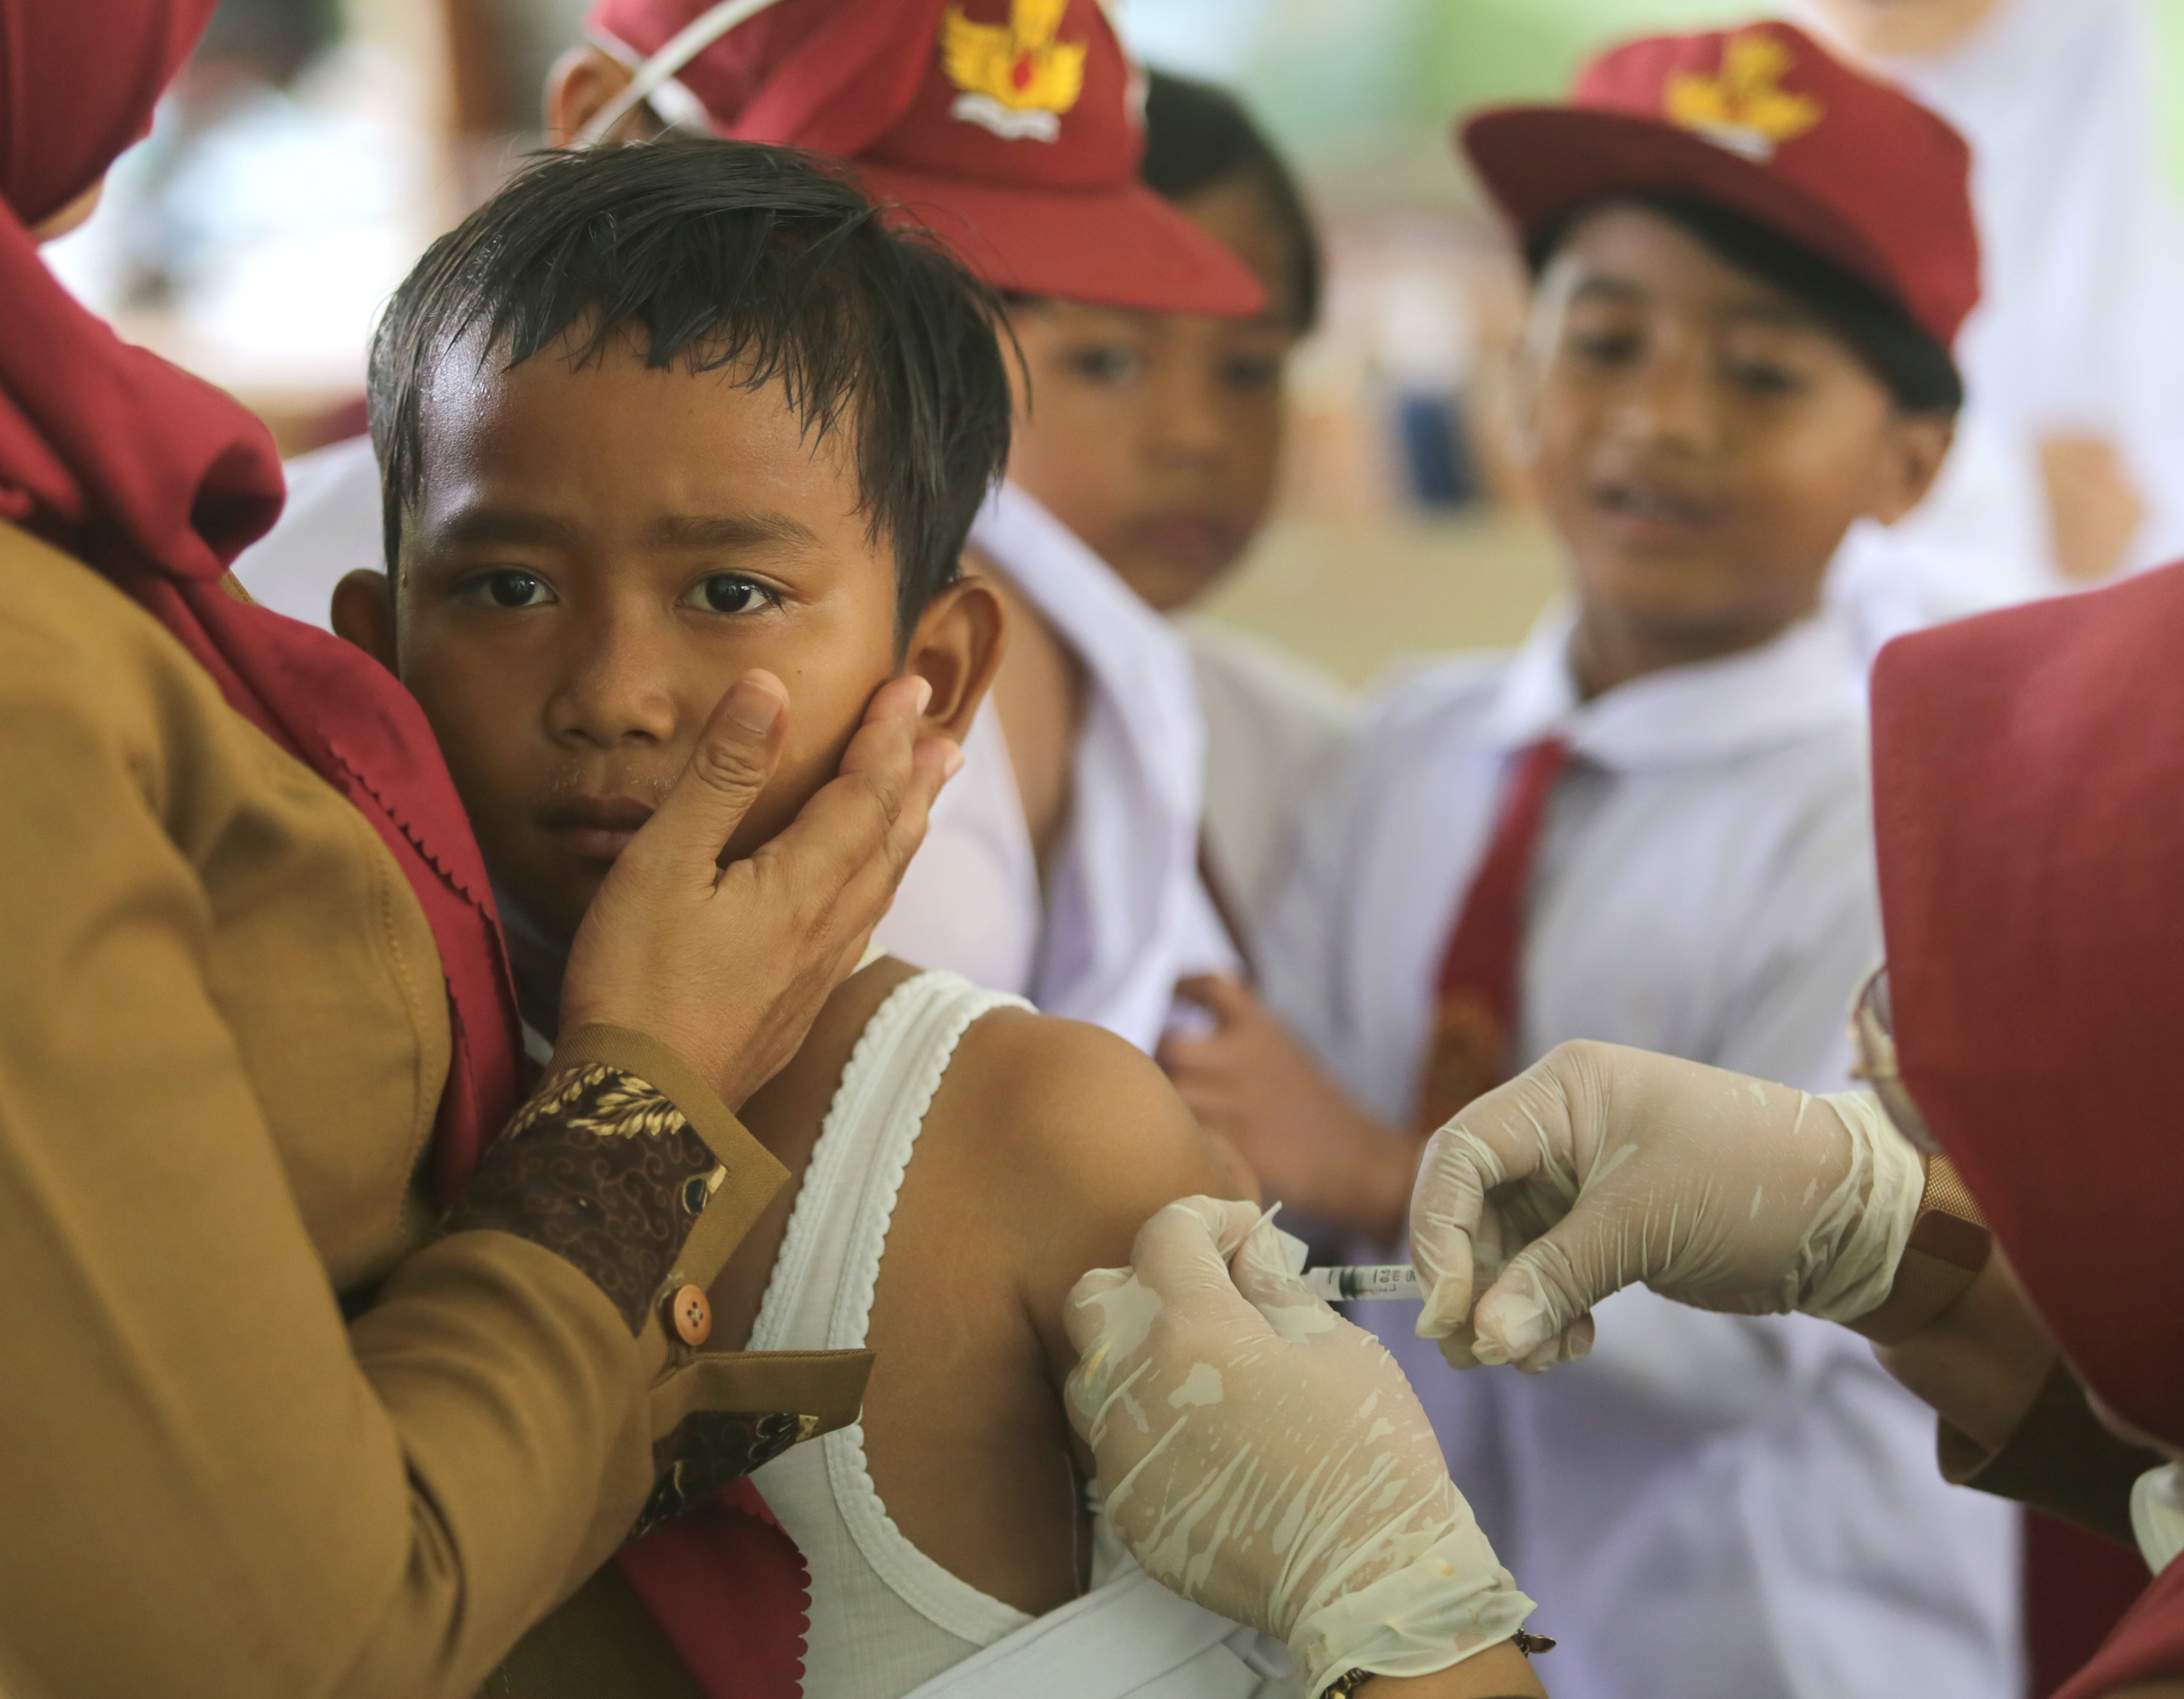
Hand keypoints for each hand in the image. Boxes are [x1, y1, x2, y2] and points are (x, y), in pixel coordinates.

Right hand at [560, 670, 957, 1107]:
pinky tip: (865, 896)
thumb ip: (721, 775)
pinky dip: (877, 885)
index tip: (911, 686)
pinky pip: (859, 926)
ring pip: (881, 885)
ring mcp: (816, 973)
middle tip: (943, 736)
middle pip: (890, 838)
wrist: (645, 1112)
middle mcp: (829, 928)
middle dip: (916, 779)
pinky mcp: (796, 1006)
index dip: (889, 735)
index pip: (866, 791)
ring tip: (924, 801)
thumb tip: (771, 689)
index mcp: (804, 884)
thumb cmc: (637, 983)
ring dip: (906, 831)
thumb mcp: (663, 862)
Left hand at [1065, 1197, 1535, 1694]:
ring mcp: (1121, 1450)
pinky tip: (1204, 1434)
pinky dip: (1146, 1419)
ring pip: (1092, 1369)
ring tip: (1202, 1365)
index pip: (1166, 1232)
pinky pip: (1112, 1440)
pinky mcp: (1125, 1506)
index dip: (1210, 1216)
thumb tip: (1248, 1251)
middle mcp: (1134, 1381)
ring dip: (1135, 1350)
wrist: (1366, 1583)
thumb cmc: (1367, 1456)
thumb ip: (1276, 1289)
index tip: (1246, 1231)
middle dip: (1148, 1276)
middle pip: (1098, 1292)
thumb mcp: (1337, 1347)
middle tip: (1211, 1292)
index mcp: (1192, 1326)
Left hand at [1160, 976, 1417, 1242]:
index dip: (1182, 986)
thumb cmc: (1309, 1102)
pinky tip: (1184, 1142)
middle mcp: (1248, 1060)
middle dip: (1158, 1060)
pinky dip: (1179, 1136)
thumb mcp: (1283, 1048)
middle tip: (1160, 1073)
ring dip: (1162, 1101)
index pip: (1213, 986)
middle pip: (1172, 1046)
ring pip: (1173, 1094)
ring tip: (1166, 1110)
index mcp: (1262, 1030)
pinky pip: (1188, 1134)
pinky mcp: (1237, 1147)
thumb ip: (1244, 1025)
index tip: (1170, 999)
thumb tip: (1208, 987)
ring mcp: (1241, 1105)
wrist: (1351, 1157)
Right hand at [1410, 1040, 1923, 1371]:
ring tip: (1540, 1359)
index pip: (1461, 1153)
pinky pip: (1543, 1270)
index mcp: (1563, 1092)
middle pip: (1471, 1205)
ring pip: (1504, 1247)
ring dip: (1510, 1309)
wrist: (1855, 1219)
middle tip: (1482, 1354)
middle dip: (1473, 1282)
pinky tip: (1571, 1345)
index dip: (1439, 1231)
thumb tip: (1481, 1340)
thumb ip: (1553, 1279)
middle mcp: (1560, 1126)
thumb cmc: (1755, 1186)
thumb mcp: (1646, 1226)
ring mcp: (1580, 1176)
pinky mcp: (1603, 1223)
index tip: (1449, 1311)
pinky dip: (1544, 1312)